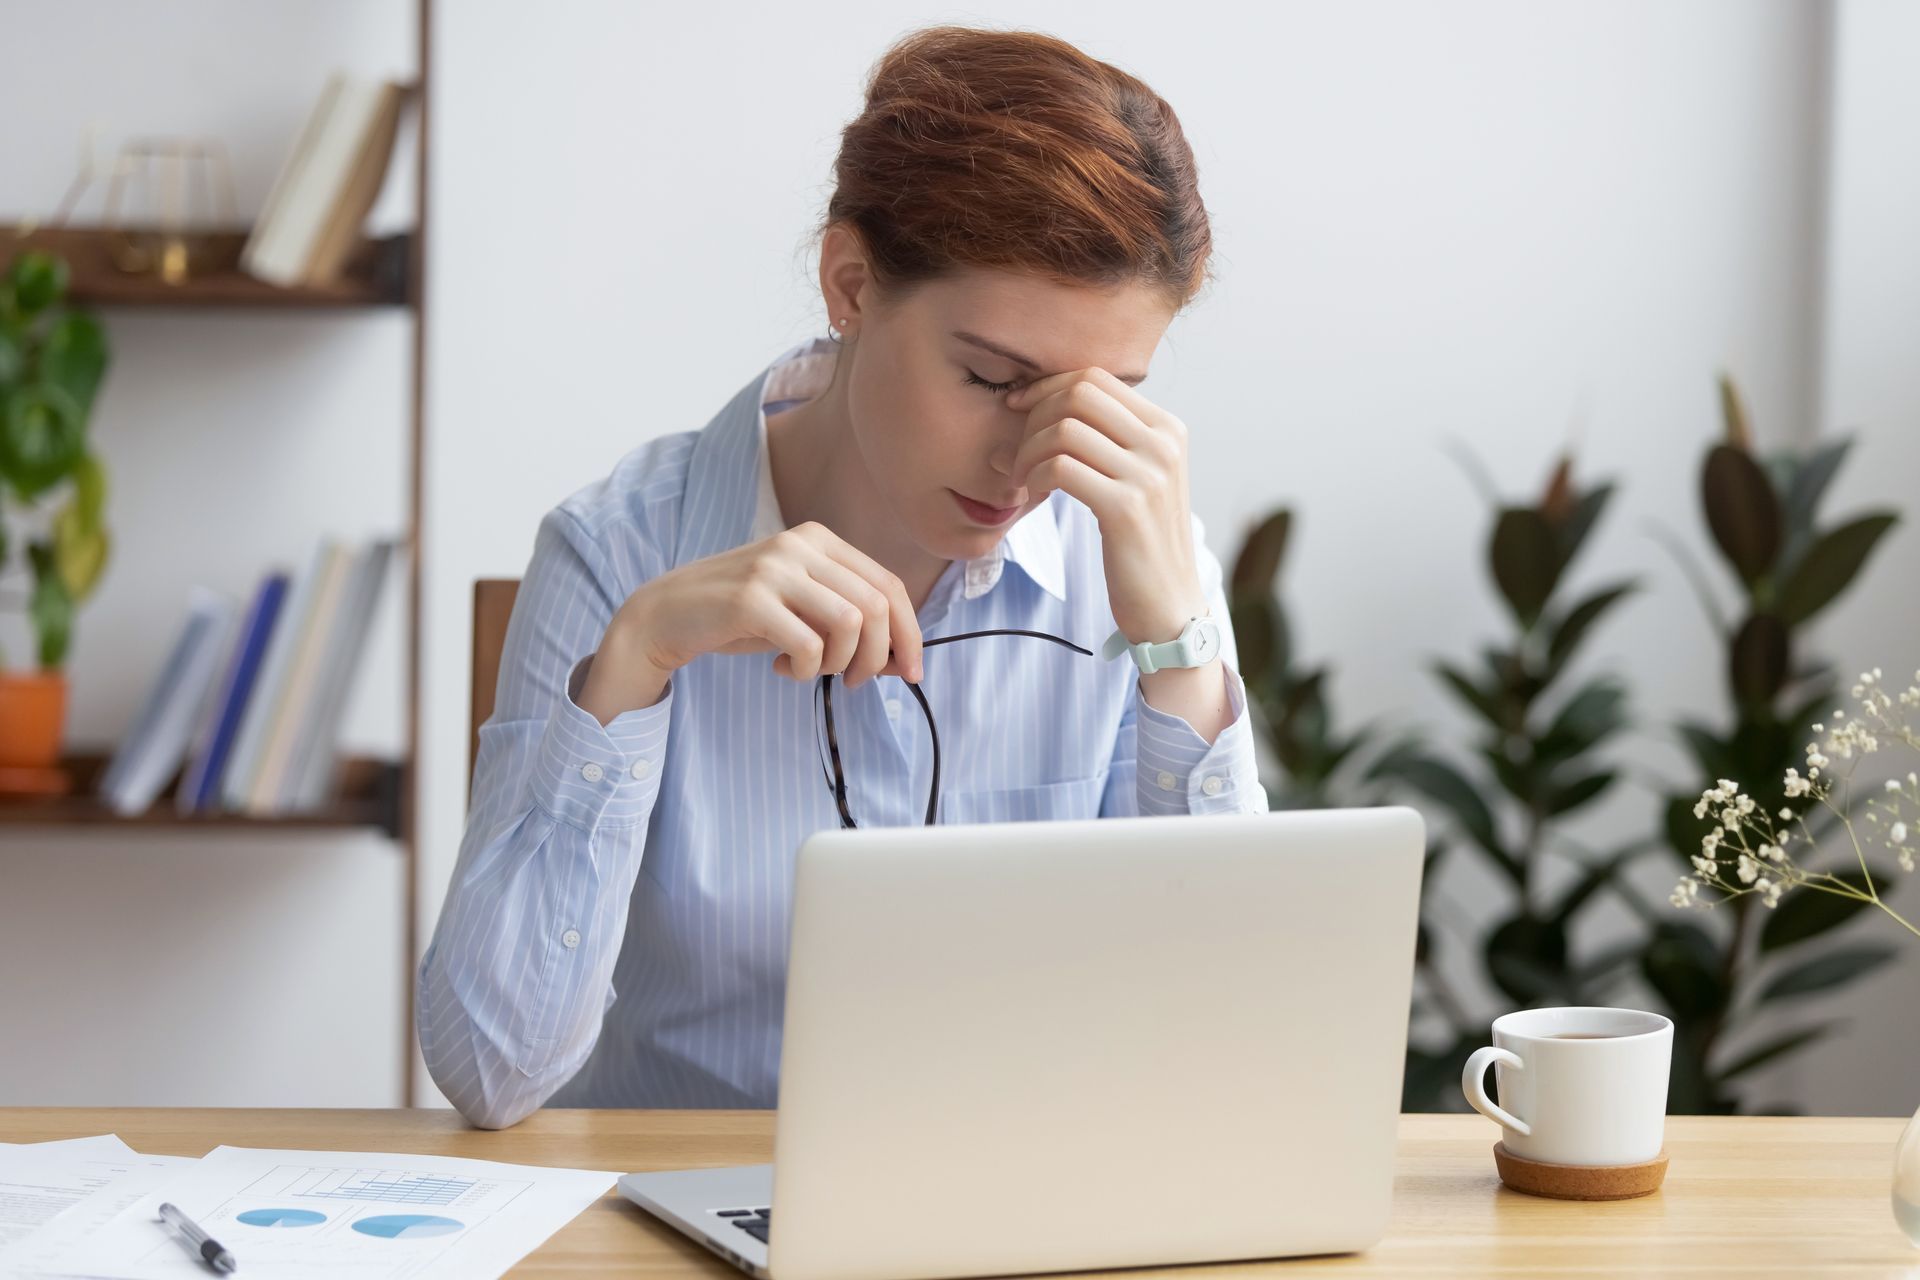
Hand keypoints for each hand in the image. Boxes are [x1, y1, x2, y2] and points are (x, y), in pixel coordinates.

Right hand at [581, 522, 923, 722]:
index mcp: (819, 539)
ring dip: (841, 663)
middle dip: (877, 656)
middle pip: (876, 605)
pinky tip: (782, 668)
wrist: (664, 614)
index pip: (887, 585)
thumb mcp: (800, 608)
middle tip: (853, 681)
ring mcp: (774, 568)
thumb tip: (900, 659)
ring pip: (850, 623)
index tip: (910, 671)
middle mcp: (800, 544)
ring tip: (813, 671)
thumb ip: (847, 622)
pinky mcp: (751, 599)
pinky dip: (805, 671)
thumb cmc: (739, 616)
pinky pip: (809, 646)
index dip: (909, 633)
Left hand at [1005, 368, 1206, 644]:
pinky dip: (1034, 476)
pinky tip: (1033, 494)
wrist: (1169, 606)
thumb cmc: (1140, 543)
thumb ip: (1106, 440)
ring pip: (1064, 428)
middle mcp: (1163, 444)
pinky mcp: (1126, 508)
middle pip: (1078, 394)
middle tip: (1016, 451)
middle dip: (1033, 415)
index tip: (1018, 408)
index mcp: (1167, 428)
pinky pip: (1060, 467)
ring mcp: (1148, 474)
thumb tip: (1035, 403)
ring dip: (1027, 451)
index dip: (1046, 386)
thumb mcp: (1136, 480)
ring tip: (1022, 479)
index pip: (1095, 378)